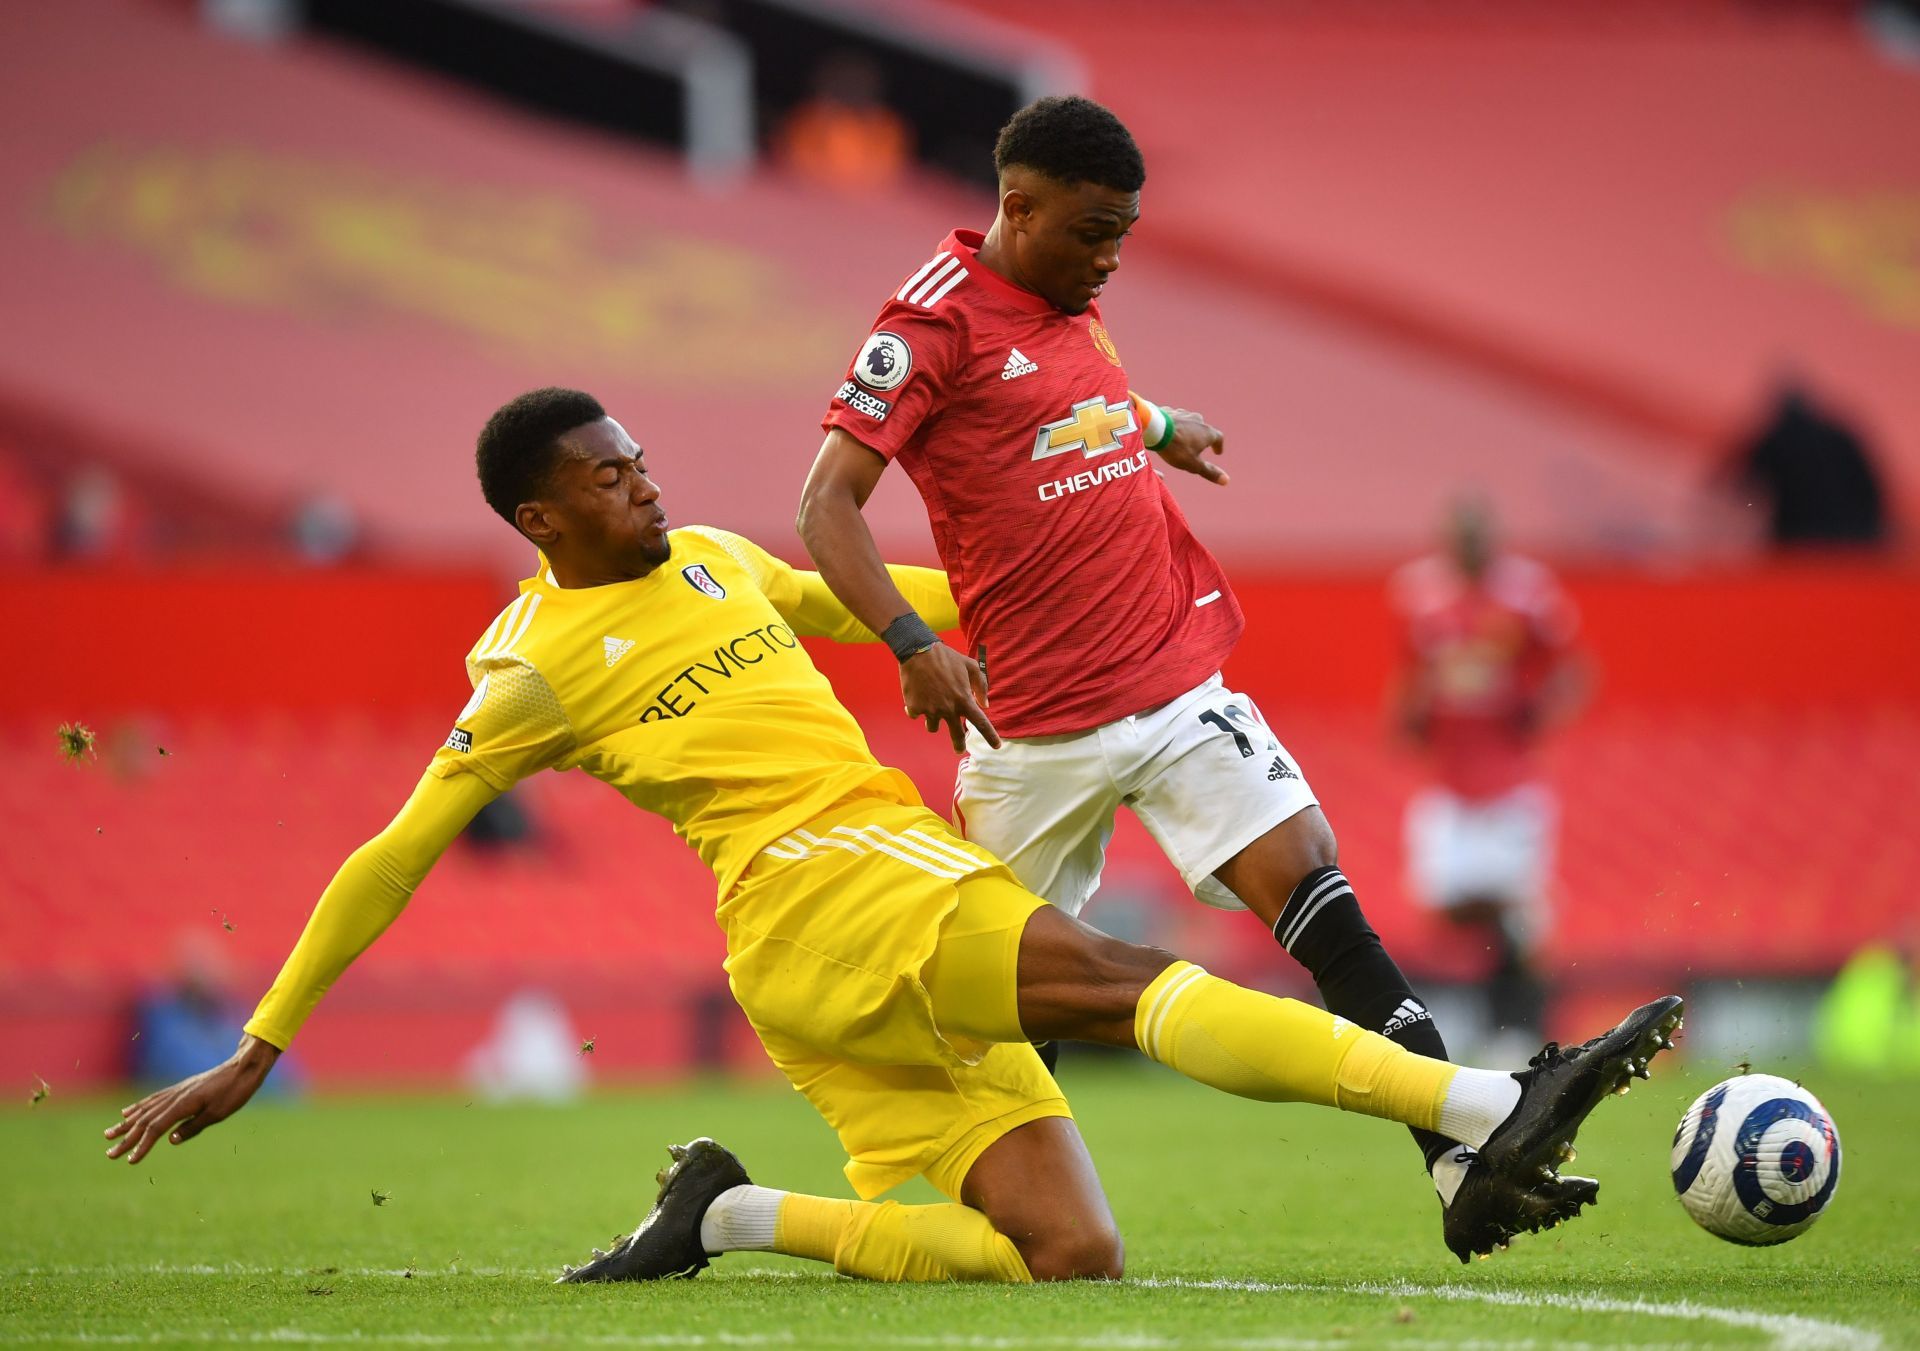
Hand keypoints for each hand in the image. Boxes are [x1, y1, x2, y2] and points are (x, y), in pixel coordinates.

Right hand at [104, 1034, 278, 1163]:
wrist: (243, 1067)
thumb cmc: (234, 1092)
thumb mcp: (218, 1114)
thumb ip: (193, 1127)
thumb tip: (170, 1140)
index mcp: (183, 1105)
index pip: (156, 1129)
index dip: (142, 1146)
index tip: (130, 1161)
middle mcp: (175, 1097)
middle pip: (145, 1121)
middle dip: (126, 1138)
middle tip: (109, 1154)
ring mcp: (176, 1091)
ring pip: (145, 1110)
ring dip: (126, 1123)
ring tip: (109, 1134)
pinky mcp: (180, 1089)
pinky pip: (153, 1100)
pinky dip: (138, 1108)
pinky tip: (127, 1112)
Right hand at [900, 643, 999, 751]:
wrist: (918, 651)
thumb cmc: (947, 657)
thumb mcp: (970, 665)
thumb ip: (981, 685)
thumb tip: (985, 705)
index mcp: (964, 700)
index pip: (980, 723)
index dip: (990, 736)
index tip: (997, 746)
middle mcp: (948, 709)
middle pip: (956, 735)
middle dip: (959, 745)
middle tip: (959, 749)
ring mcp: (930, 710)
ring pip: (933, 727)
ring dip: (934, 719)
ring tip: (930, 705)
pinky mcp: (915, 708)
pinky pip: (916, 714)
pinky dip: (916, 708)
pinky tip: (917, 695)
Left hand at [1154, 408, 1228, 485]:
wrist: (1155, 429)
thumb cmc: (1177, 448)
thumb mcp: (1194, 464)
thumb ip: (1209, 472)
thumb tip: (1226, 480)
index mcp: (1207, 432)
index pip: (1218, 437)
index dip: (1218, 445)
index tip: (1217, 452)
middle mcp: (1197, 420)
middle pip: (1203, 428)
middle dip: (1203, 436)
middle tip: (1200, 444)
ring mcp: (1182, 414)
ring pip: (1188, 422)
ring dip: (1188, 429)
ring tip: (1184, 437)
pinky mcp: (1168, 411)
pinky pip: (1173, 419)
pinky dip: (1173, 426)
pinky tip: (1168, 431)